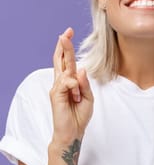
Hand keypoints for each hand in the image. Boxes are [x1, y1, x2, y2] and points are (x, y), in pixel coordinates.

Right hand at [49, 28, 93, 143]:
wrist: (72, 132)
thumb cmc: (79, 115)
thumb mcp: (88, 97)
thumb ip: (85, 83)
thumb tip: (81, 69)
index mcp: (70, 81)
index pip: (67, 61)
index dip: (67, 47)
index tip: (69, 32)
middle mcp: (61, 82)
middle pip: (61, 60)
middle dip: (64, 46)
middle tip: (66, 33)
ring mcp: (57, 88)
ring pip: (66, 72)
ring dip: (76, 82)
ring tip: (77, 98)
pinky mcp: (55, 95)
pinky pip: (66, 83)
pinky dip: (74, 87)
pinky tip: (75, 96)